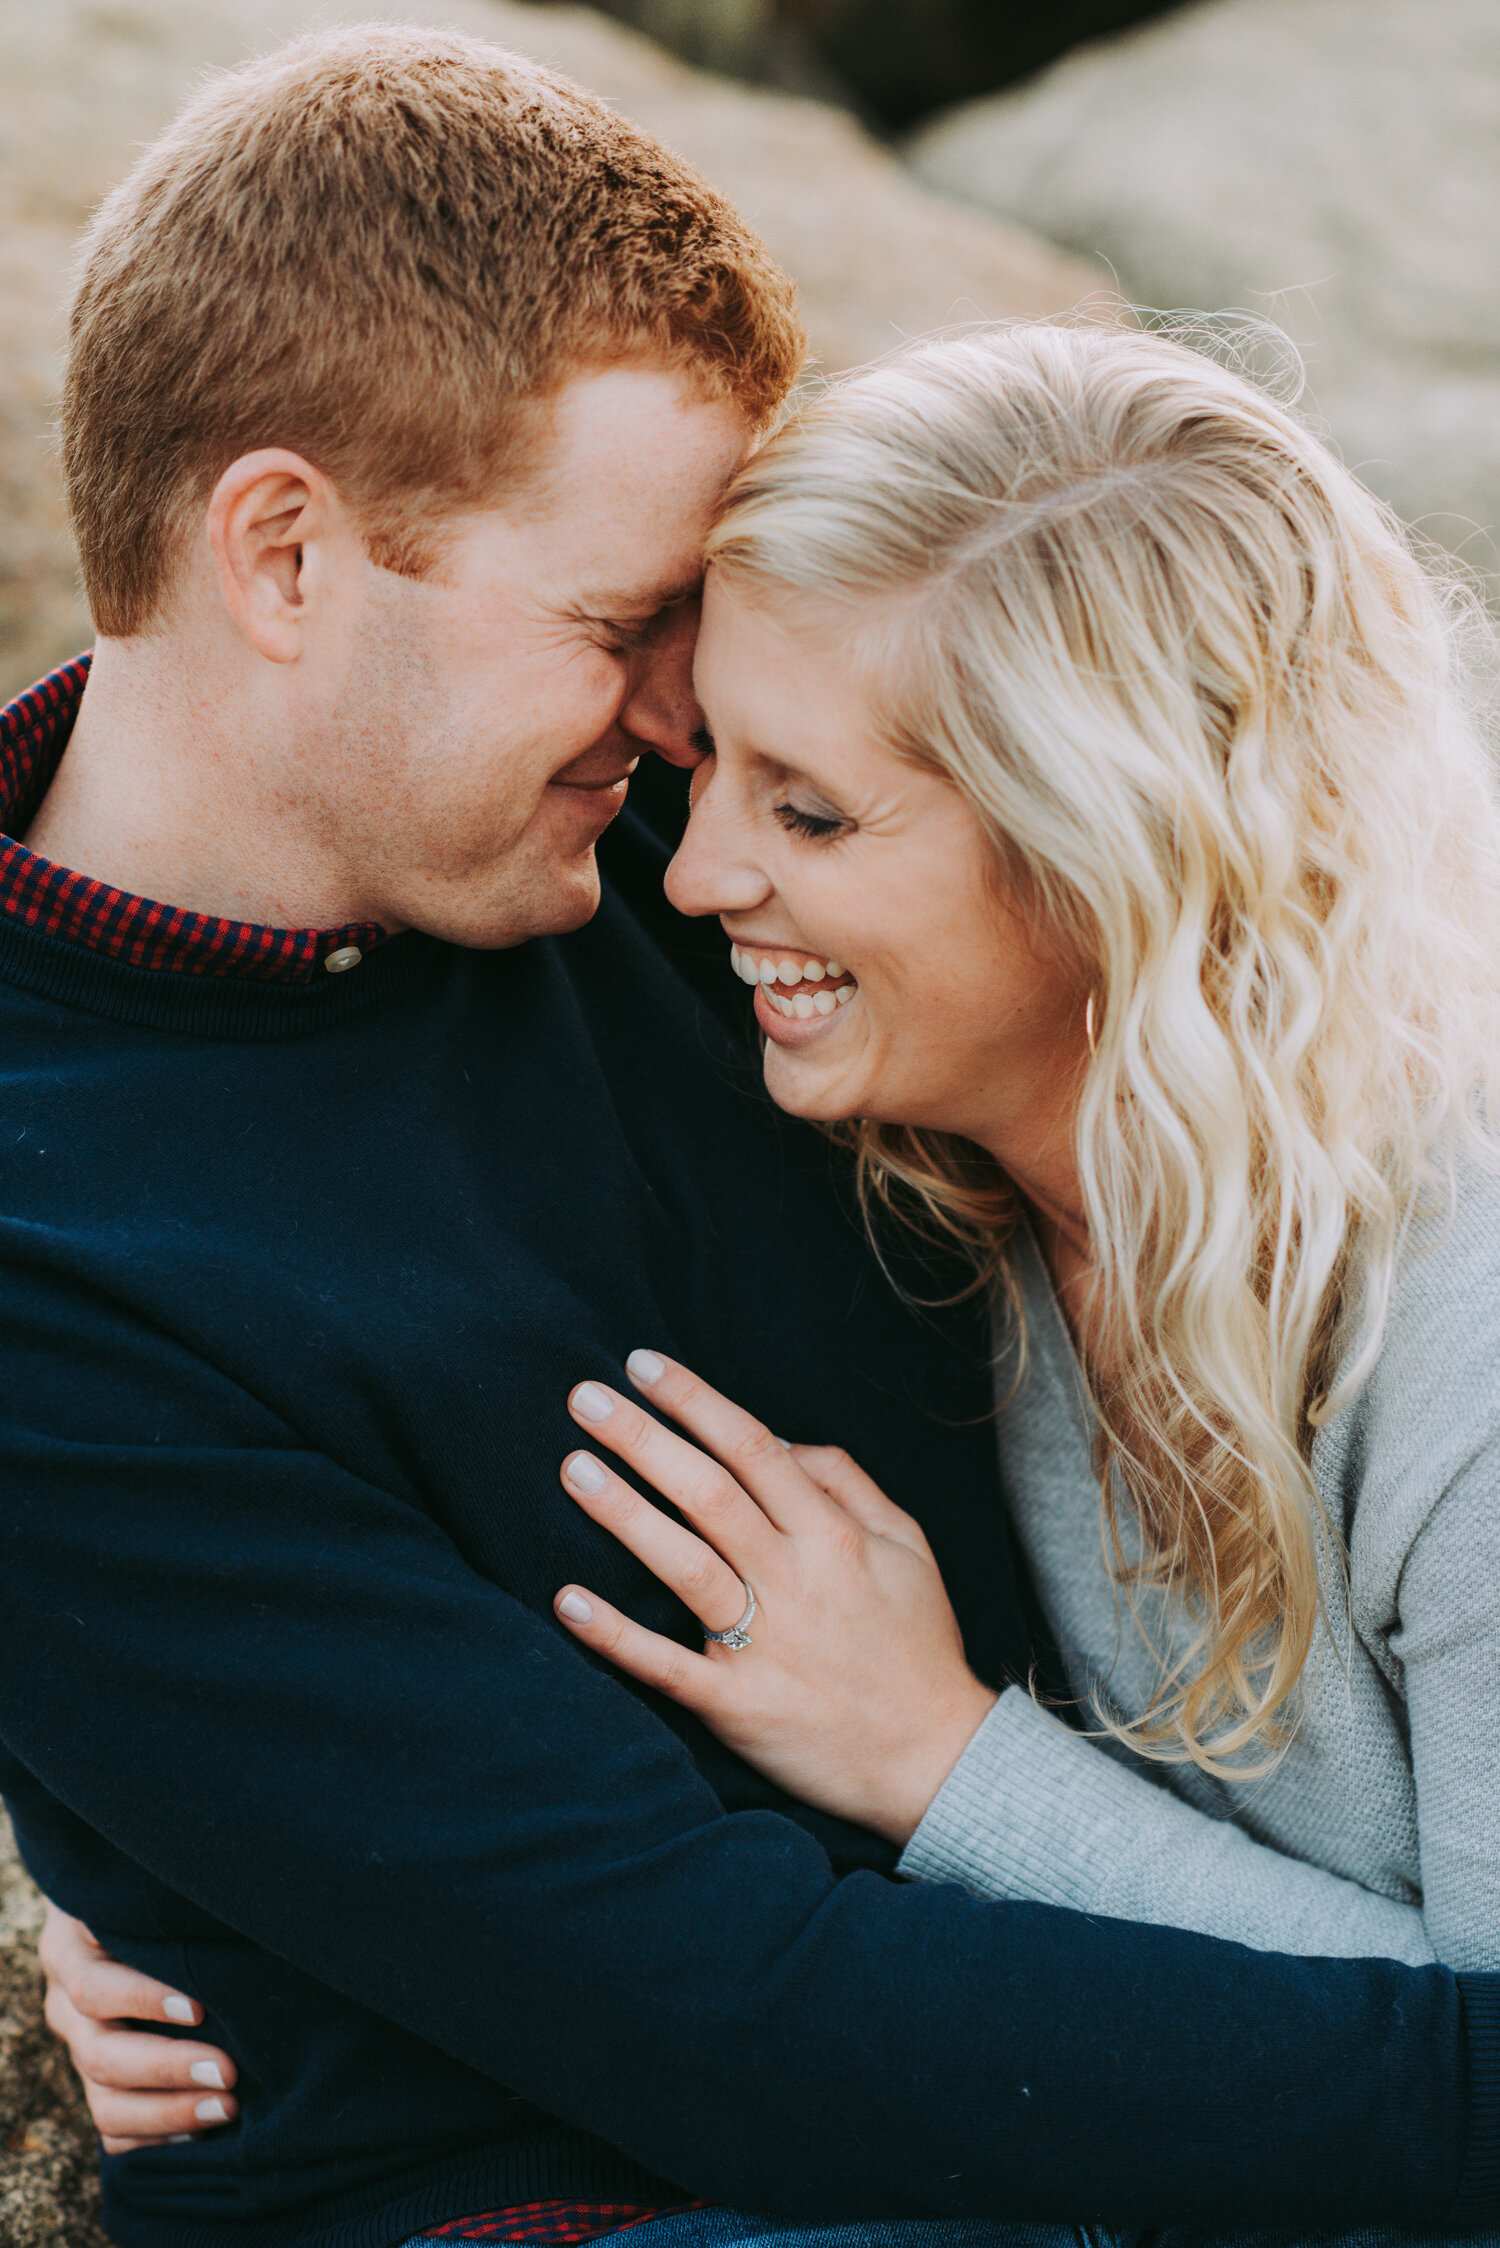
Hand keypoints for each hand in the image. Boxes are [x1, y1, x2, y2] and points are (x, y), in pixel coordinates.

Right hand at [38, 1903, 238, 2152]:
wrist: (122, 1910)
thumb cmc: (152, 1892)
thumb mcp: (148, 1889)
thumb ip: (168, 1909)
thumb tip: (230, 1922)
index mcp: (69, 1950)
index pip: (94, 1988)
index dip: (143, 2002)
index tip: (199, 2009)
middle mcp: (65, 2004)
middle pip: (100, 2054)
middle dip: (167, 2068)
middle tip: (227, 2072)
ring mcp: (79, 2047)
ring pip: (104, 2103)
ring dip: (167, 2113)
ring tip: (226, 2108)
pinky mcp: (96, 2081)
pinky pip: (113, 2130)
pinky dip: (156, 2137)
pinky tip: (201, 2130)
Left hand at [552, 1351, 996, 1843]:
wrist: (938, 1759)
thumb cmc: (918, 1644)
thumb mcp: (906, 1546)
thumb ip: (846, 1484)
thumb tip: (780, 1440)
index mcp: (833, 1535)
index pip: (752, 1448)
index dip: (694, 1401)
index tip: (641, 1365)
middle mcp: (796, 1580)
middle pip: (708, 1493)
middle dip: (643, 1439)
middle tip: (583, 1398)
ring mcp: (765, 1645)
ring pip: (686, 1566)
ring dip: (626, 1515)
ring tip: (574, 1469)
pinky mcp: (740, 1706)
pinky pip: (668, 1666)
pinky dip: (617, 1635)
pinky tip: (569, 1601)